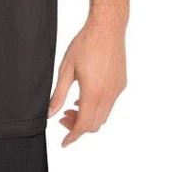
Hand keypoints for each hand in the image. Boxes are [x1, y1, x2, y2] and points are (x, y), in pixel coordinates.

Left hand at [46, 13, 126, 146]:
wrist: (107, 28)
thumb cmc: (85, 44)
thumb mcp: (66, 69)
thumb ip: (58, 94)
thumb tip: (50, 113)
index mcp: (93, 93)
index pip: (83, 125)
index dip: (72, 136)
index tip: (64, 142)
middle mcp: (108, 95)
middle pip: (94, 125)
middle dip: (78, 127)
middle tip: (63, 117)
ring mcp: (117, 90)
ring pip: (103, 116)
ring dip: (88, 117)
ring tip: (73, 107)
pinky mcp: (121, 84)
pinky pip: (110, 105)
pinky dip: (97, 108)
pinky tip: (86, 97)